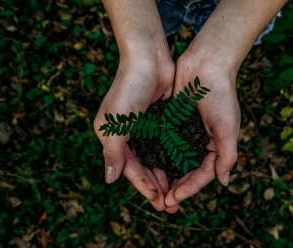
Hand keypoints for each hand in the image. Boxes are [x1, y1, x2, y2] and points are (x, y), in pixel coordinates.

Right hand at [94, 50, 175, 210]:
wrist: (149, 59)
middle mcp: (129, 136)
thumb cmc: (129, 88)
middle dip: (156, 186)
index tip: (157, 201)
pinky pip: (167, 145)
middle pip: (144, 167)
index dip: (143, 186)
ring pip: (157, 159)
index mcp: (114, 137)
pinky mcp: (161, 121)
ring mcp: (146, 129)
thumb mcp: (116, 123)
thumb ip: (113, 152)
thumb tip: (110, 180)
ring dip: (166, 176)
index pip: (129, 168)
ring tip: (178, 194)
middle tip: (170, 205)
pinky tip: (183, 171)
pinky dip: (174, 159)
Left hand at [165, 50, 240, 212]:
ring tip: (154, 191)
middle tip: (163, 203)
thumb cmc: (220, 94)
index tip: (175, 198)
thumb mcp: (228, 126)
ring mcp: (185, 132)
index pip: (203, 174)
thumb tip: (223, 182)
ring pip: (174, 160)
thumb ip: (227, 154)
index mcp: (216, 145)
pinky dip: (158, 155)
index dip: (190, 188)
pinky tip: (148, 166)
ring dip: (165, 176)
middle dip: (176, 187)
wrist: (206, 64)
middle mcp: (200, 142)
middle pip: (187, 171)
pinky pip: (164, 143)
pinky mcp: (172, 122)